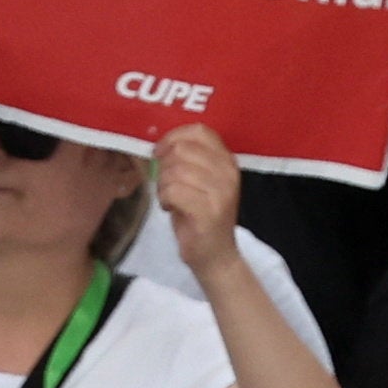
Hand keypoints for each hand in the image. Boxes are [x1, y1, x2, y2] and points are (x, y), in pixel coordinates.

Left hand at [154, 123, 243, 262]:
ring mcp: (220, 191)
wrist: (215, 256)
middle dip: (164, 166)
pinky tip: (169, 208)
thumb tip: (162, 145)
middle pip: (182, 150)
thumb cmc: (200, 218)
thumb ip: (188, 160)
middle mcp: (227, 172)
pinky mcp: (208, 211)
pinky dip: (164, 199)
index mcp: (227, 160)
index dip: (173, 138)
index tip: (160, 153)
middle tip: (165, 184)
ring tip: (169, 199)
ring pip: (175, 171)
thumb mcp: (200, 182)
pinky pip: (173, 191)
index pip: (199, 131)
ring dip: (162, 185)